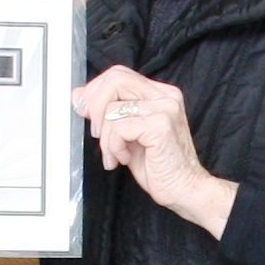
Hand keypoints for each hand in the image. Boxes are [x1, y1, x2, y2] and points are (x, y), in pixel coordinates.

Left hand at [73, 65, 237, 237]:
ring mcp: (164, 109)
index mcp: (159, 94)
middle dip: (95, 107)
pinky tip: (124, 158)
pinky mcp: (160, 126)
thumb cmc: (159, 166)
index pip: (118, 74)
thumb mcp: (128, 133)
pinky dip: (114, 146)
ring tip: (115, 156)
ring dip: (106, 139)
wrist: (185, 190)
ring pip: (112, 109)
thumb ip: (108, 112)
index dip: (95, 90)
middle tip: (97, 134)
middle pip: (114, 80)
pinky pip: (118, 128)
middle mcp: (165, 96)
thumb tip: (79, 96)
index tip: (84, 111)